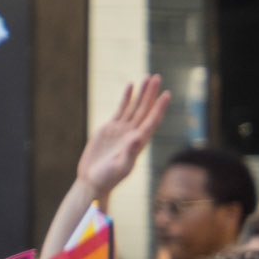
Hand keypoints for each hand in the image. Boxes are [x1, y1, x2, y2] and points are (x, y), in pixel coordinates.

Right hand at [76, 77, 169, 201]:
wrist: (92, 180)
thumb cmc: (107, 178)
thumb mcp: (120, 166)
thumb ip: (129, 152)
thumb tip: (138, 137)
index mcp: (138, 142)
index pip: (152, 120)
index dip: (159, 107)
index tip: (166, 94)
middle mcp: (132, 133)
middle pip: (145, 110)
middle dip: (151, 94)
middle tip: (157, 77)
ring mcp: (121, 130)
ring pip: (134, 107)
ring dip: (142, 93)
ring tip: (148, 77)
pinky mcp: (109, 128)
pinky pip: (121, 109)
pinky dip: (126, 98)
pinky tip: (131, 86)